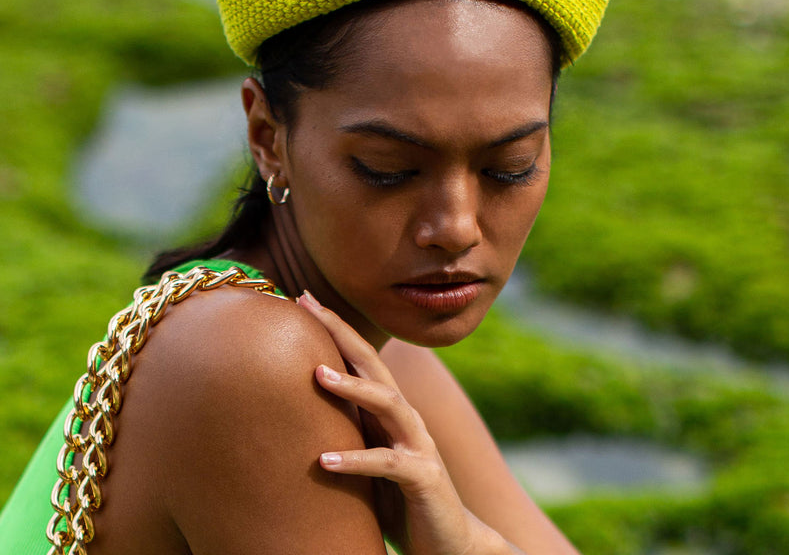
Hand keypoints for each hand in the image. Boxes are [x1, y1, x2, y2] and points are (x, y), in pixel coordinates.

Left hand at [297, 291, 514, 554]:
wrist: (450, 541)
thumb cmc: (400, 499)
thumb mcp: (368, 455)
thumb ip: (346, 430)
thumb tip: (296, 413)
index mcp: (389, 409)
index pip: (360, 357)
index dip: (334, 326)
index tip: (303, 298)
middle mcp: (405, 417)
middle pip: (373, 363)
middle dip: (340, 332)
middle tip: (308, 306)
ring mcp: (417, 443)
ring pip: (387, 402)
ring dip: (353, 386)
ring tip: (317, 375)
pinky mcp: (423, 477)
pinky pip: (388, 463)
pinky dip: (357, 459)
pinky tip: (325, 460)